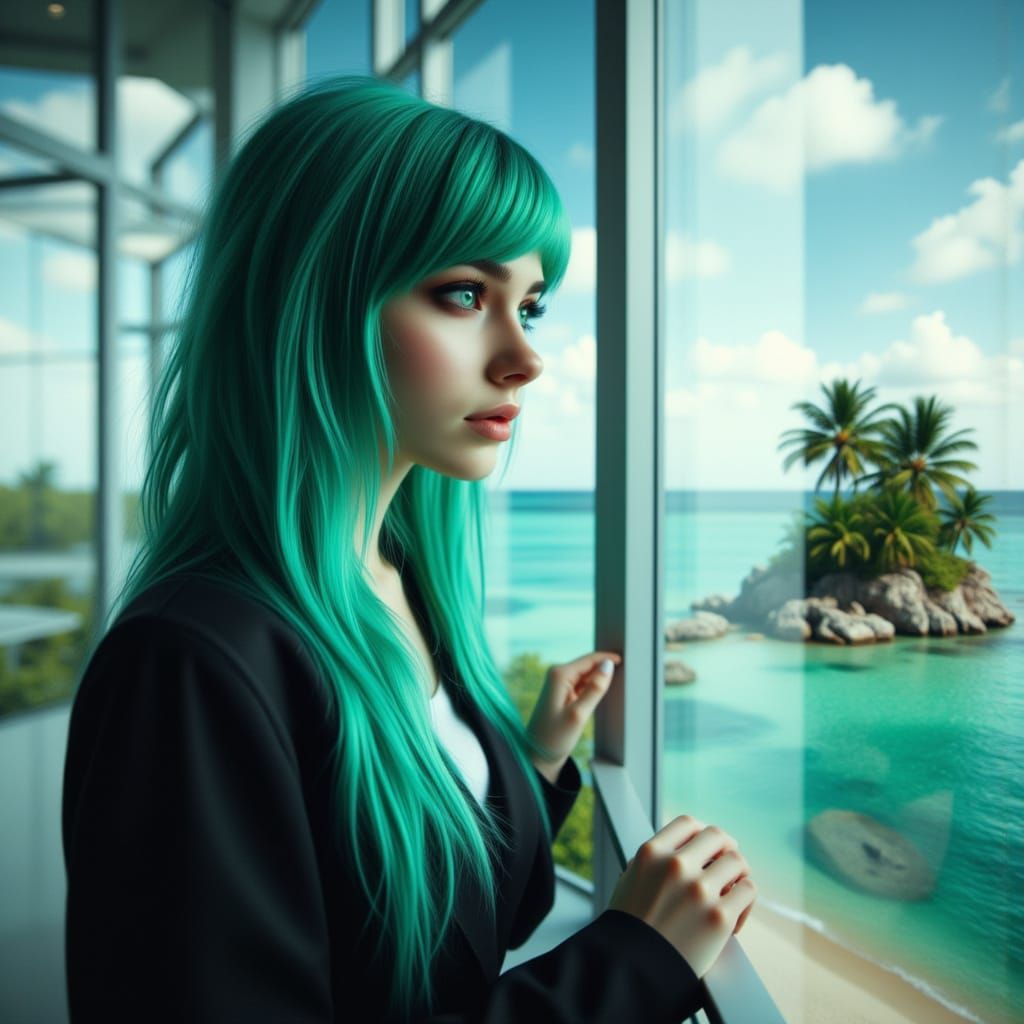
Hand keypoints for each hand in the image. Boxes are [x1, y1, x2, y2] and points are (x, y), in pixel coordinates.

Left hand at [526, 651, 621, 782]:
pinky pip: (581, 684)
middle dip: (604, 666)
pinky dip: (592, 687)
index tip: (627, 659)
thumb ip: (595, 689)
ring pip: (586, 675)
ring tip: (618, 681)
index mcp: (560, 674)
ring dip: (599, 677)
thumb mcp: (579, 714)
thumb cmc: (555, 737)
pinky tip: (602, 691)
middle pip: (588, 665)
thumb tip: (608, 665)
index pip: (590, 659)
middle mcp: (557, 675)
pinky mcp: (561, 694)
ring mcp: (559, 684)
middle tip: (627, 670)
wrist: (538, 755)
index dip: (608, 658)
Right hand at [608, 815, 757, 978]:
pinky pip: (748, 891)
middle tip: (727, 865)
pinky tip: (735, 916)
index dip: (701, 834)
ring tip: (732, 891)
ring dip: (739, 874)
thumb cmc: (630, 928)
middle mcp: (676, 865)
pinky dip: (745, 900)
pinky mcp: (719, 917)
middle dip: (725, 849)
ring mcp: (699, 890)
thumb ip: (655, 861)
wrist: (631, 971)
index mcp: (652, 853)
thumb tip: (680, 848)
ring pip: (737, 861)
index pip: (689, 823)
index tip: (707, 848)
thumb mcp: (631, 879)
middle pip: (718, 836)